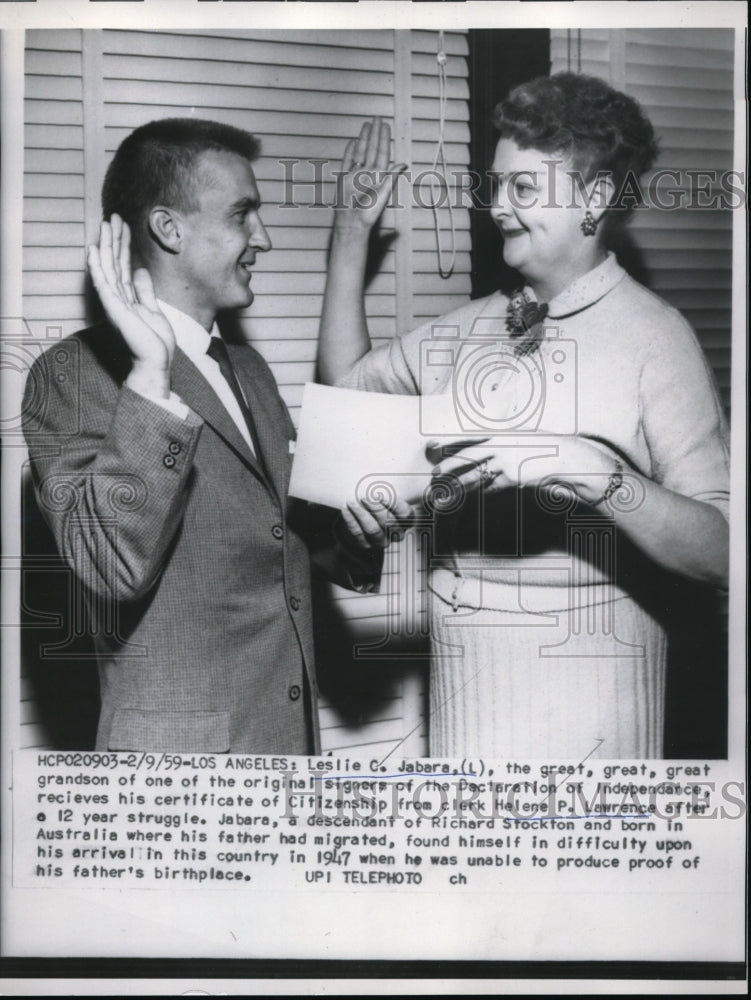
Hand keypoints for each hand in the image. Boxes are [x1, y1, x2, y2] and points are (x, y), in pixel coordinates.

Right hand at [88, 214, 175, 398]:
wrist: (155, 362)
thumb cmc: (154, 343)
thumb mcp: (154, 310)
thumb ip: (146, 291)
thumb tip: (141, 270)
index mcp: (128, 298)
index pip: (124, 266)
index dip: (124, 245)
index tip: (124, 226)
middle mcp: (119, 298)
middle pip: (115, 263)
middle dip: (114, 239)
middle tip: (113, 216)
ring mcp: (115, 303)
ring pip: (108, 268)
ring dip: (105, 246)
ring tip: (105, 225)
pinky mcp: (115, 309)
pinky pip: (104, 284)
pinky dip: (97, 267)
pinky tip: (92, 250)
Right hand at [334, 117, 407, 232]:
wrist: (352, 223)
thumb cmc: (368, 213)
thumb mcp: (382, 194)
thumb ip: (391, 178)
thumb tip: (403, 164)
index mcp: (379, 176)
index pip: (382, 153)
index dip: (384, 139)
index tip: (385, 125)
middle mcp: (368, 173)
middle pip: (372, 149)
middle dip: (375, 134)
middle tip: (377, 118)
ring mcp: (356, 175)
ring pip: (360, 151)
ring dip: (364, 138)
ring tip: (366, 125)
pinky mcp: (345, 178)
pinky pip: (348, 161)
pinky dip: (350, 150)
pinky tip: (353, 140)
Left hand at [339, 496, 415, 549]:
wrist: (368, 516)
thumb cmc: (382, 502)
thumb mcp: (389, 495)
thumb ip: (388, 491)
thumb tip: (378, 484)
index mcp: (407, 520)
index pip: (404, 514)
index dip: (393, 505)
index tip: (380, 495)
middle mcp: (397, 532)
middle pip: (388, 522)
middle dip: (375, 509)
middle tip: (363, 497)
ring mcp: (382, 540)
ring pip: (372, 529)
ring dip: (361, 514)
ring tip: (351, 502)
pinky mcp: (367, 544)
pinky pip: (358, 533)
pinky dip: (350, 520)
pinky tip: (345, 509)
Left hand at [426, 434, 616, 501]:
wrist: (568, 458)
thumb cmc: (545, 446)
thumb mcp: (522, 435)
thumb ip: (502, 439)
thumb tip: (483, 443)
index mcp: (501, 431)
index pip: (468, 435)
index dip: (448, 440)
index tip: (431, 444)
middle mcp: (501, 445)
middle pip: (467, 456)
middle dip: (448, 466)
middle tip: (434, 474)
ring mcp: (506, 462)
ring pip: (475, 476)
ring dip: (457, 486)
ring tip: (442, 493)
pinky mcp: (512, 479)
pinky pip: (491, 488)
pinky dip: (478, 495)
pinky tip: (468, 499)